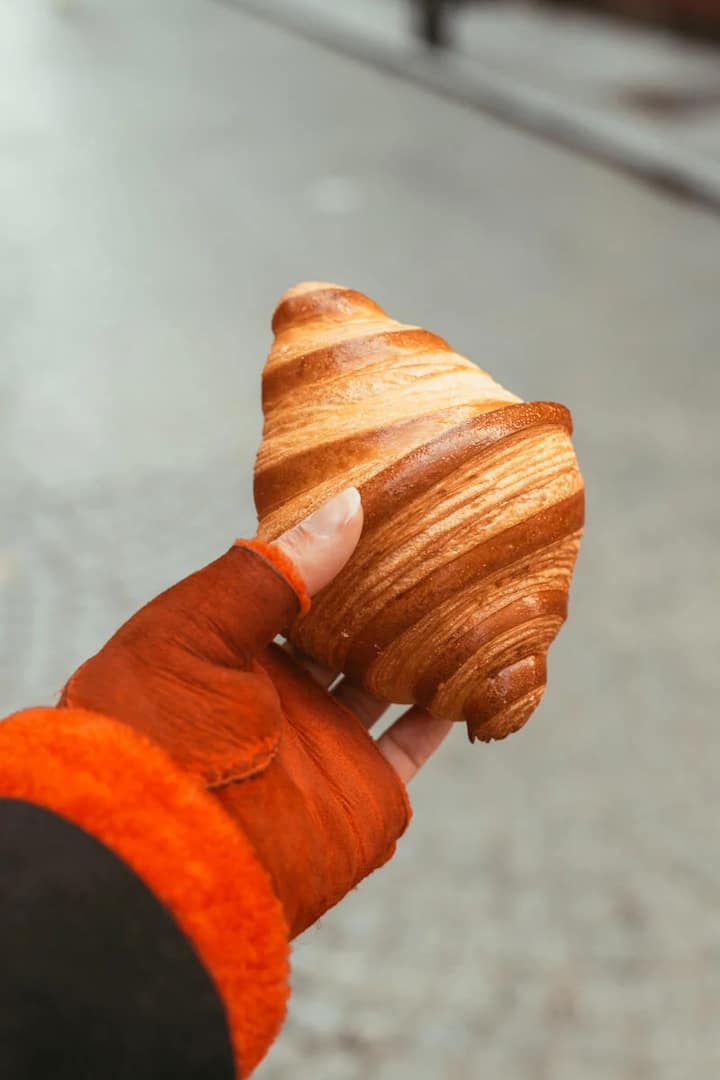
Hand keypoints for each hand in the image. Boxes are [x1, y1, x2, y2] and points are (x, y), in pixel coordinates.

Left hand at [57, 487, 450, 937]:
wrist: (164, 856)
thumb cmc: (156, 728)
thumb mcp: (198, 626)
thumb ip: (273, 569)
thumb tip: (349, 504)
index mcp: (234, 648)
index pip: (292, 586)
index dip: (329, 550)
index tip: (376, 504)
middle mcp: (282, 694)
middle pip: (347, 631)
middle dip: (382, 593)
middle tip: (434, 536)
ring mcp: (326, 743)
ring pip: (388, 682)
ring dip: (421, 645)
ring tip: (466, 586)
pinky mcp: (365, 793)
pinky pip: (417, 743)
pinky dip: (447, 708)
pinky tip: (476, 663)